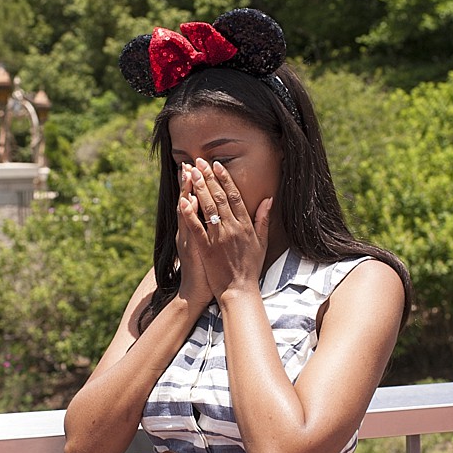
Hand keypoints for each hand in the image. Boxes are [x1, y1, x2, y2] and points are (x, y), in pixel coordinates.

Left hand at [179, 158, 272, 299]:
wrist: (239, 289)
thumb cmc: (251, 267)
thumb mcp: (262, 242)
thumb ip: (263, 219)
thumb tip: (269, 199)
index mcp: (246, 226)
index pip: (234, 197)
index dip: (225, 179)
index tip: (216, 165)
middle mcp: (233, 228)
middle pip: (219, 198)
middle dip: (208, 178)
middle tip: (198, 162)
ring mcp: (219, 238)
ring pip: (208, 208)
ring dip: (198, 188)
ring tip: (190, 172)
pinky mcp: (206, 248)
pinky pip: (196, 227)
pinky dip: (190, 213)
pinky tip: (183, 200)